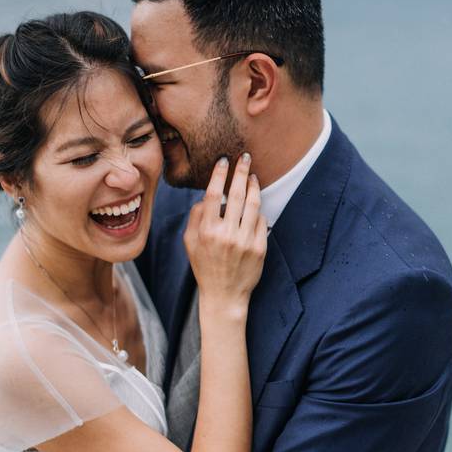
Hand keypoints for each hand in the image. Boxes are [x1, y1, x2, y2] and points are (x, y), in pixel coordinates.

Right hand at [184, 153, 267, 320]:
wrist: (224, 295)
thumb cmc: (205, 266)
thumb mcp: (190, 243)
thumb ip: (195, 217)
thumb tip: (206, 197)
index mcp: (207, 231)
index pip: (213, 194)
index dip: (219, 174)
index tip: (224, 160)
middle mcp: (227, 234)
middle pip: (235, 194)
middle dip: (241, 172)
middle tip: (245, 157)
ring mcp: (245, 241)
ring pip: (253, 205)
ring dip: (253, 187)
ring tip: (253, 176)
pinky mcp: (260, 248)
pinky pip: (261, 221)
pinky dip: (258, 212)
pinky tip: (255, 206)